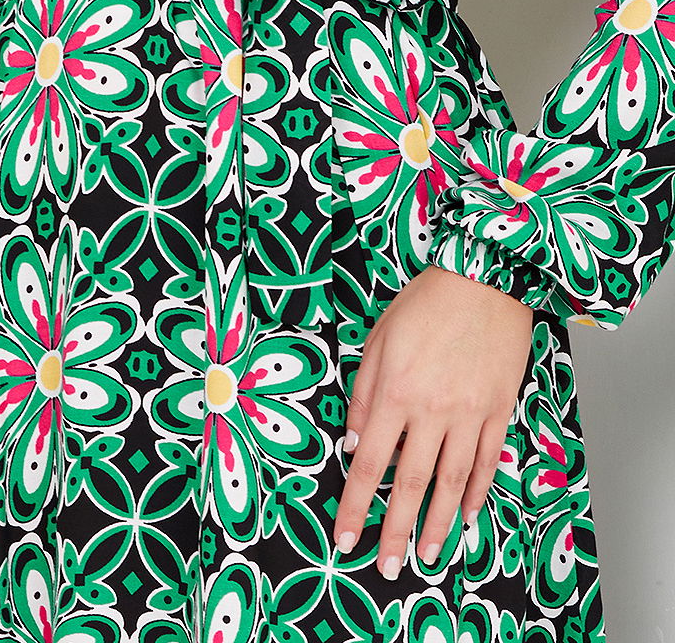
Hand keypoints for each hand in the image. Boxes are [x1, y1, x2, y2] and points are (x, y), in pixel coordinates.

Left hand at [333, 264, 532, 579]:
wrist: (485, 278)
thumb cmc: (426, 302)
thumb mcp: (379, 339)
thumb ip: (364, 392)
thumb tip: (355, 441)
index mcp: (395, 391)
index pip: (369, 463)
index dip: (355, 505)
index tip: (346, 536)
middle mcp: (432, 410)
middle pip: (410, 483)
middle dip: (395, 531)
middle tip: (387, 566)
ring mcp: (469, 413)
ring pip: (451, 482)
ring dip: (437, 524)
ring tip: (427, 556)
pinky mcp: (498, 409)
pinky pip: (486, 461)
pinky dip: (475, 493)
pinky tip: (464, 515)